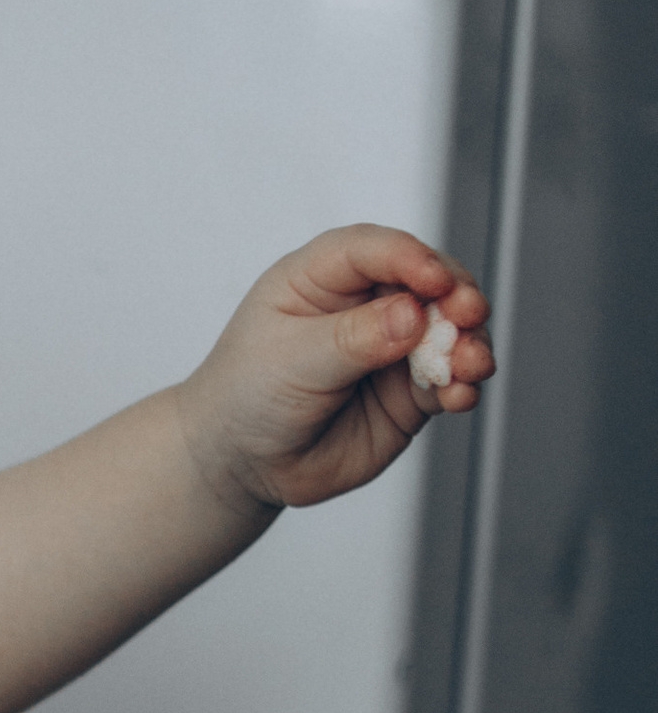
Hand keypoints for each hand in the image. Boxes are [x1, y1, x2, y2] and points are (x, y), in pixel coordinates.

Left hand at [180, 226, 491, 514]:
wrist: (241, 462)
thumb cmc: (249, 393)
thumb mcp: (290, 359)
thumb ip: (351, 339)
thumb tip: (412, 316)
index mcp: (324, 275)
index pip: (376, 250)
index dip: (412, 259)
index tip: (436, 282)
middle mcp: (367, 303)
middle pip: (429, 283)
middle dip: (456, 297)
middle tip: (469, 317)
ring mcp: (394, 346)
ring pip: (450, 332)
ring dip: (470, 343)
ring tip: (471, 365)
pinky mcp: (410, 391)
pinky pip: (449, 381)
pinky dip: (463, 385)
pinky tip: (461, 395)